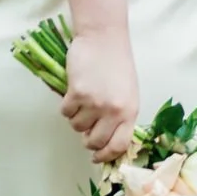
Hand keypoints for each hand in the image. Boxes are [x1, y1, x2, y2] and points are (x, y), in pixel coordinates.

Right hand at [61, 27, 139, 163]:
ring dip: (77, 118)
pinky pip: (66, 112)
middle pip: (94, 142)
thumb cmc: (117, 63)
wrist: (104, 38)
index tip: (97, 157)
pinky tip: (74, 93)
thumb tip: (104, 138)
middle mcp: (114, 110)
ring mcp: (95, 103)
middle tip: (86, 131)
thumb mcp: (128, 92)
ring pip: (77, 127)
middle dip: (87, 140)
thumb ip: (120, 115)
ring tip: (83, 102)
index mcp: (130, 111)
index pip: (119, 145)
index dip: (106, 156)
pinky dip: (67, 106)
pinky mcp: (77, 93)